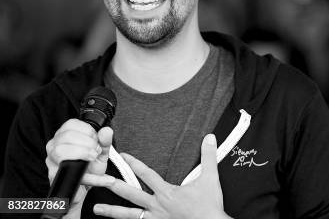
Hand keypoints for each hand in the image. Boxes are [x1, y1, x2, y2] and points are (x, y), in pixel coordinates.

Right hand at [45, 119, 114, 217]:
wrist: (84, 189)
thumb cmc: (90, 168)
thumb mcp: (101, 152)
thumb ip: (105, 141)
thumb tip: (106, 131)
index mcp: (65, 136)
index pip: (71, 125)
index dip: (87, 131)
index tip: (96, 140)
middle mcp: (54, 146)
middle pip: (65, 137)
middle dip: (86, 143)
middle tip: (96, 151)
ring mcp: (51, 162)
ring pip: (60, 151)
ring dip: (82, 154)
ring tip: (94, 159)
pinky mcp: (54, 177)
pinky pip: (69, 174)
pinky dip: (92, 178)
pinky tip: (105, 179)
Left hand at [94, 134, 230, 218]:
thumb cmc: (209, 206)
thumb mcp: (210, 178)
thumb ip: (209, 156)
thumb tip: (209, 138)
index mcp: (167, 192)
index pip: (147, 174)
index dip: (134, 164)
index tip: (123, 156)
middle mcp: (157, 205)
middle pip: (131, 194)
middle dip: (114, 186)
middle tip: (100, 181)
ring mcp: (156, 218)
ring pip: (129, 214)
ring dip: (112, 211)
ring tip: (97, 209)